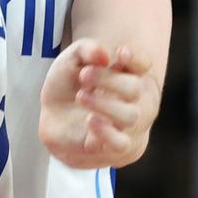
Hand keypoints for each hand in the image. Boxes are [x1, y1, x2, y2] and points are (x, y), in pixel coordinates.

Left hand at [39, 39, 157, 168]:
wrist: (54, 120)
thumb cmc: (70, 86)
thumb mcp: (71, 60)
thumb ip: (86, 50)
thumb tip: (103, 55)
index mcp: (129, 75)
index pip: (143, 65)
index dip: (136, 59)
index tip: (121, 53)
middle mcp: (135, 101)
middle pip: (136, 88)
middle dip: (109, 79)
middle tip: (84, 74)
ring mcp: (128, 126)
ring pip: (131, 116)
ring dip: (105, 104)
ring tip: (81, 96)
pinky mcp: (116, 148)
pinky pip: (121, 144)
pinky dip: (107, 133)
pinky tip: (91, 121)